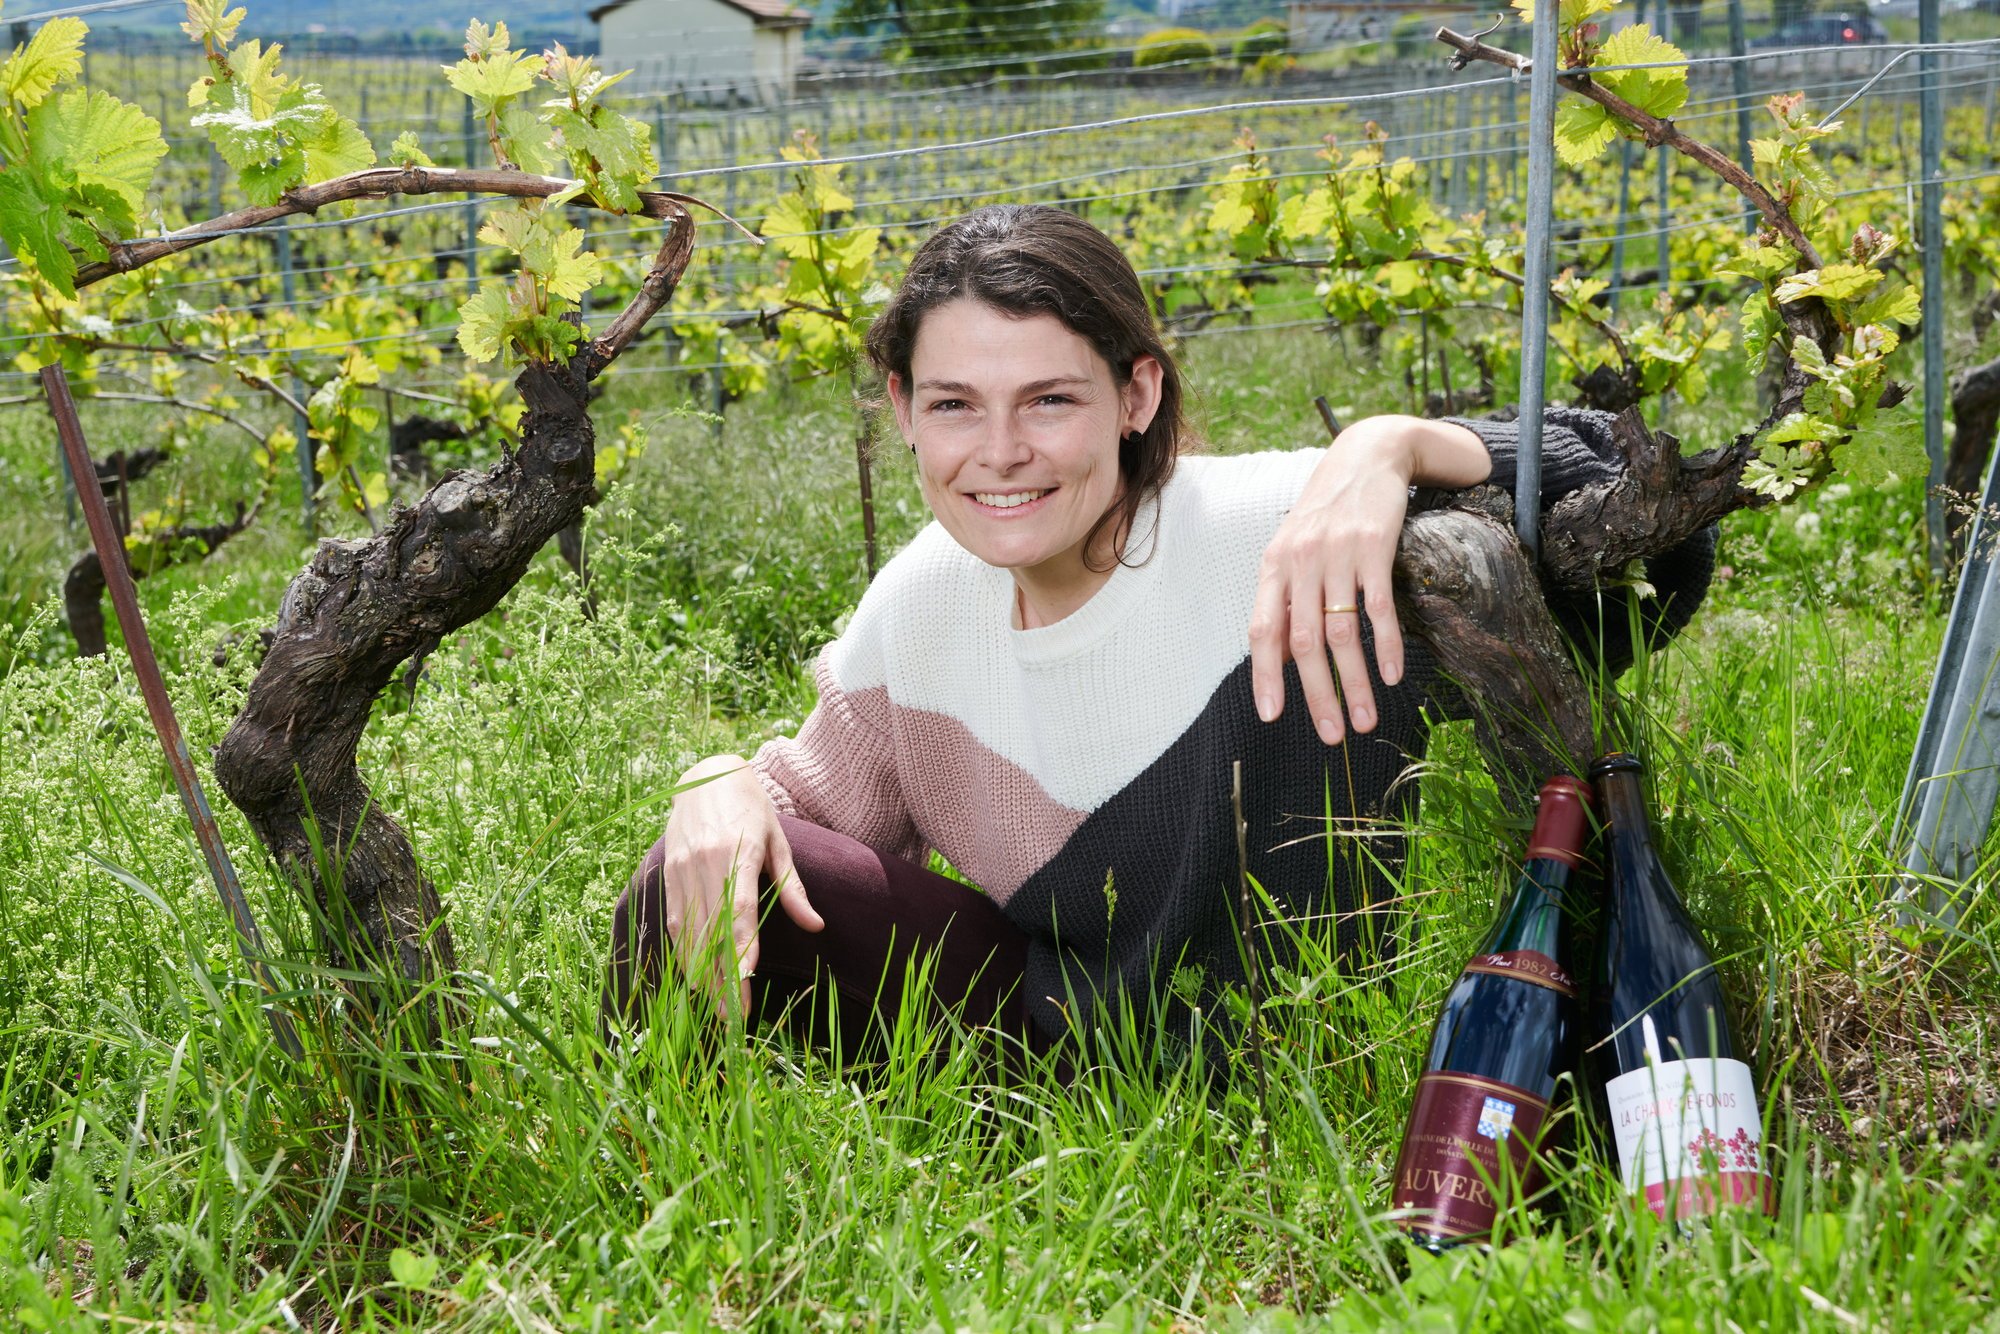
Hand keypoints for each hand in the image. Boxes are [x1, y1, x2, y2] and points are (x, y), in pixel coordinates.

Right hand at [654, 755, 823, 1016]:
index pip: (738, 909)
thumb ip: (793, 887)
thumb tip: (816, 925)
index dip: (741, 949)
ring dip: (701, 972)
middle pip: (711, 930)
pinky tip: (696, 976)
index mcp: (737, 851)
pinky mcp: (667, 873)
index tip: (748, 983)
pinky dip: (684, 951)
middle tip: (735, 1016)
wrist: (707, 775)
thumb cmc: (752, 809)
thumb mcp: (780, 841)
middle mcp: (704, 862)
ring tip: (717, 1007)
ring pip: (688, 931)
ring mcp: (681, 868)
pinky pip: (674, 920)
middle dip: (722, 976)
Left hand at [1248, 416, 1488, 743]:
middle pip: (1306, 643)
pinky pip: (1379, 608)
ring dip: (1356, 683)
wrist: (1368, 456)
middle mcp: (1300, 562)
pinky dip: (1385, 646)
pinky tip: (1393, 675)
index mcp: (1274, 567)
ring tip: (1367, 719)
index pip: (1263, 632)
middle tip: (1333, 734)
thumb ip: (1287, 601)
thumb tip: (1284, 659)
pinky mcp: (1374, 547)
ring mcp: (1337, 555)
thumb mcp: (1295, 551)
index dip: (1266, 676)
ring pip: (1343, 633)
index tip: (1272, 717)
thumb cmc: (1328, 513)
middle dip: (1319, 694)